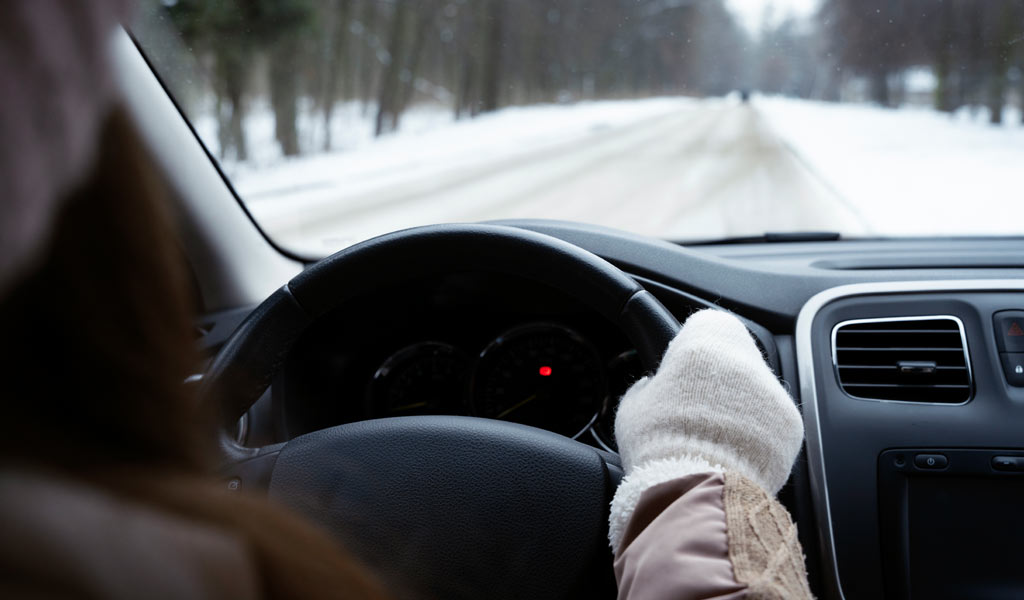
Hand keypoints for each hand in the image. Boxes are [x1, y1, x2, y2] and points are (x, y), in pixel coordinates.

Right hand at [609, 309, 803, 547]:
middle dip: (719, 378)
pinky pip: (774, 421)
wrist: (697, 488)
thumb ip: (648, 386)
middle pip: (735, 356)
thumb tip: (652, 387)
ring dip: (740, 405)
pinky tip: (734, 452)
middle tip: (695, 408)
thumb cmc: (659, 443)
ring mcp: (774, 392)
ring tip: (714, 436)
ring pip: (757, 389)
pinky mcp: (792, 425)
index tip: (679, 371)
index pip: (704, 325)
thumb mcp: (635, 405)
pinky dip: (759, 433)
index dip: (689, 348)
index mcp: (706, 340)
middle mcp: (746, 358)